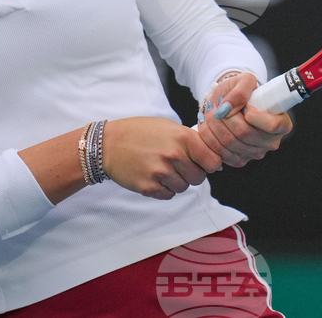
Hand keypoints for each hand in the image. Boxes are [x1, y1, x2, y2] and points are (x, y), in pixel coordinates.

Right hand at [102, 117, 221, 199]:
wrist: (108, 144)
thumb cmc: (140, 132)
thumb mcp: (168, 126)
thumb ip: (190, 140)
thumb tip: (213, 159)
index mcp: (182, 137)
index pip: (212, 160)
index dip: (210, 164)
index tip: (205, 164)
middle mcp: (173, 155)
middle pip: (199, 177)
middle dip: (191, 173)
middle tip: (178, 165)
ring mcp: (161, 172)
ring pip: (183, 187)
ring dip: (176, 181)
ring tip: (162, 168)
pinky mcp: (149, 187)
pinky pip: (168, 195)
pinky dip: (164, 189)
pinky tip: (153, 176)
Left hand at [198, 72, 292, 167]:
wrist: (227, 103)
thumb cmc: (240, 91)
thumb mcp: (243, 81)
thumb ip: (240, 91)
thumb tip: (228, 107)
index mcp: (282, 123)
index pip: (271, 125)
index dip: (252, 115)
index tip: (244, 105)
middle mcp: (271, 142)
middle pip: (244, 133)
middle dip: (227, 116)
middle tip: (220, 105)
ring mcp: (255, 153)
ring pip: (229, 141)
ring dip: (215, 124)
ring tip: (214, 112)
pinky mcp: (239, 160)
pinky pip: (220, 152)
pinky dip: (210, 136)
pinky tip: (211, 125)